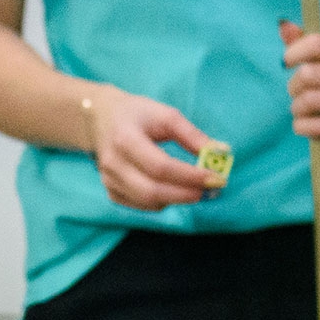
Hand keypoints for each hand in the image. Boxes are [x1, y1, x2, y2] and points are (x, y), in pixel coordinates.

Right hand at [82, 86, 223, 210]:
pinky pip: (141, 205)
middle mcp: (113, 163)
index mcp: (125, 139)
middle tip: (212, 191)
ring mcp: (109, 180)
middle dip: (186, 194)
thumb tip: (220, 153)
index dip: (190, 176)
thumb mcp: (165, 114)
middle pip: (152, 190)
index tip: (216, 178)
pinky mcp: (110, 191)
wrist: (99, 118)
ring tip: (198, 190)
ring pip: (148, 202)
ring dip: (177, 199)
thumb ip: (192, 135)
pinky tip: (175, 190)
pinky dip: (162, 202)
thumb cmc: (137, 114)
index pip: (160, 166)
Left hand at [279, 23, 319, 149]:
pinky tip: (306, 126)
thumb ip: (311, 45)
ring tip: (302, 111)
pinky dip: (302, 127)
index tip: (287, 63)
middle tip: (297, 93)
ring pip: (308, 101)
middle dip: (293, 86)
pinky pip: (315, 126)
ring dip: (296, 108)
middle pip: (307, 74)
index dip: (293, 52)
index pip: (316, 43)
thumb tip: (284, 27)